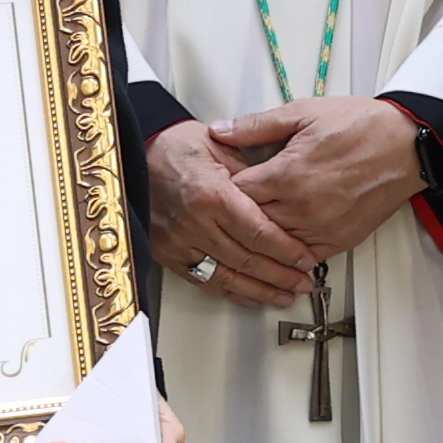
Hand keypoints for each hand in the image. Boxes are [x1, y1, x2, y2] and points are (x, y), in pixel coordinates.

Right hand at [144, 117, 315, 310]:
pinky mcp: (167, 253)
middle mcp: (194, 223)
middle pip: (247, 259)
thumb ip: (254, 178)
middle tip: (303, 282)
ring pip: (227, 277)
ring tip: (284, 296)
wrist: (135, 154)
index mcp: (212, 195)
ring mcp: (178, 242)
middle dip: (281, 275)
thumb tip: (285, 203)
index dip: (287, 251)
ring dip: (260, 290)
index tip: (306, 259)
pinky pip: (203, 280)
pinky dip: (230, 291)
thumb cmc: (178, 147)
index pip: (259, 233)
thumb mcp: (224, 149)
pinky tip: (251, 296)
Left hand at [192, 95, 427, 261]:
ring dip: (265, 230)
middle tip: (241, 199)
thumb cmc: (360, 126)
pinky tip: (287, 233)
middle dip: (241, 210)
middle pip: (250, 221)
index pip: (236, 193)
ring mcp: (320, 229)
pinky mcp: (339, 242)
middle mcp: (300, 208)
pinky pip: (302, 256)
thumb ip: (257, 126)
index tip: (229, 178)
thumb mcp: (304, 113)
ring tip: (264, 214)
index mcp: (286, 175)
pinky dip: (291, 247)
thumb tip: (220, 130)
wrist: (406, 146)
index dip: (228, 185)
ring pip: (273, 243)